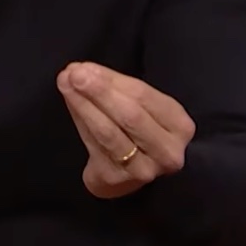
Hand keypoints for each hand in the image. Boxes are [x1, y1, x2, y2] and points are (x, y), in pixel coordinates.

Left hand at [56, 61, 195, 198]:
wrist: (124, 172)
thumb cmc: (133, 130)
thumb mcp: (135, 105)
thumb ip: (111, 86)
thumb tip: (80, 69)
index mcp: (179, 125)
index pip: (143, 96)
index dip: (111, 80)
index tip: (84, 67)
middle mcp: (168, 151)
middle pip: (130, 115)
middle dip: (99, 92)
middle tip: (74, 74)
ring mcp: (144, 169)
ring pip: (109, 132)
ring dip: (84, 105)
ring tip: (66, 84)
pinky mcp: (117, 178)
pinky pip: (95, 145)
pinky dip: (81, 121)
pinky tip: (71, 104)